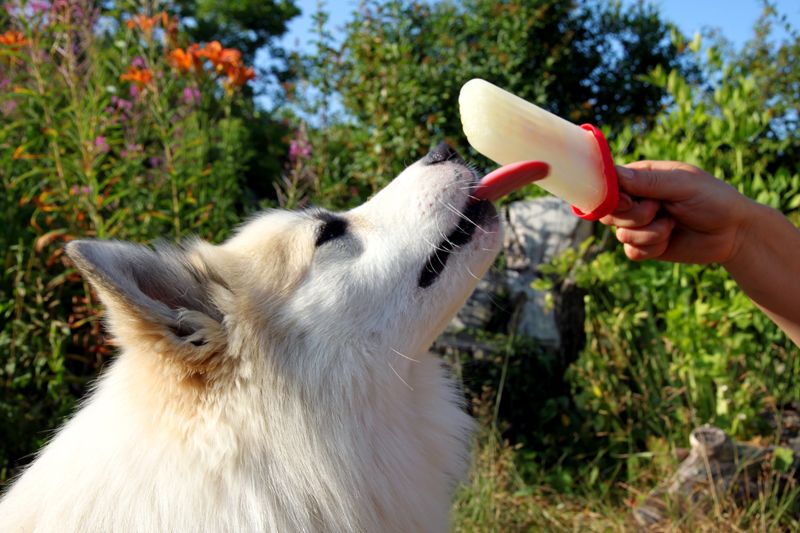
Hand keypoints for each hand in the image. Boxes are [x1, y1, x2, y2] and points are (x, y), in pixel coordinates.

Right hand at [600, 161, 754, 264]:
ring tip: (672, 225)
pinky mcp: (644, 247)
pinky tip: (669, 240)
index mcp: (640, 178)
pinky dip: (652, 248)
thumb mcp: (683, 184)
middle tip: (660, 210)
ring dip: (650, 234)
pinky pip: (632, 252)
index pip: (607, 184)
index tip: (630, 201)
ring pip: (621, 235)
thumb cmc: (713, 199)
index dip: (611, 196)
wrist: (733, 233)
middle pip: (609, 212)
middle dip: (636, 216)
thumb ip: (648, 181)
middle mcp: (635, 201)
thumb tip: (614, 173)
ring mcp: (638, 225)